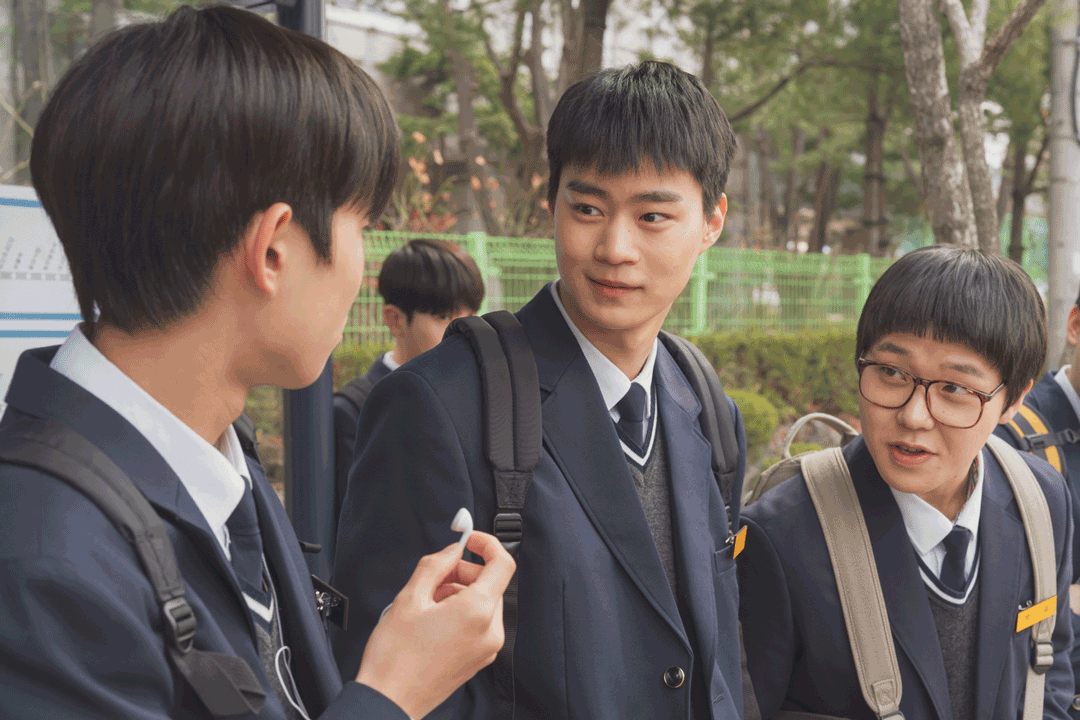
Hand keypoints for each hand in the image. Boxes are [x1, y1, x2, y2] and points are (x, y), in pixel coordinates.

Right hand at [355, 531, 515, 718]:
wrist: (389, 700)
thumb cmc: (395, 659)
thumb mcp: (409, 598)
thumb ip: (435, 565)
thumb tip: (451, 552)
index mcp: (477, 612)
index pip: (502, 564)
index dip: (487, 544)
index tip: (471, 539)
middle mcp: (489, 631)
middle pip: (491, 584)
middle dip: (464, 572)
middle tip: (436, 574)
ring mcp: (486, 648)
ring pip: (483, 603)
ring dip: (460, 592)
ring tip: (427, 601)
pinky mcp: (478, 659)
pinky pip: (478, 623)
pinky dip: (461, 611)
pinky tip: (433, 617)